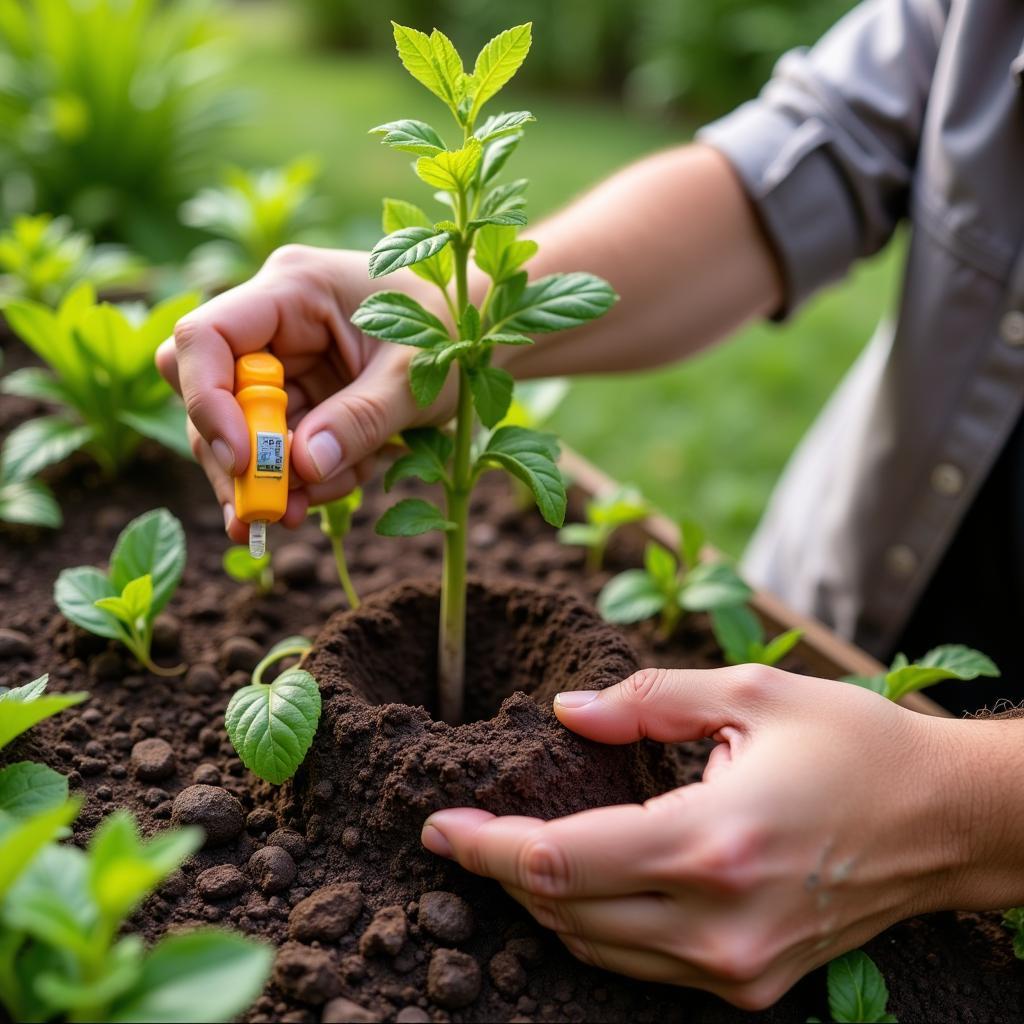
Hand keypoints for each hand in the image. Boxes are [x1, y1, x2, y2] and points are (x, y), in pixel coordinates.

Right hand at [156, 245, 447, 542]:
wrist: (482, 337)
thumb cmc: (454, 335)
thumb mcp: (417, 378)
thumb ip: (361, 419)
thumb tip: (302, 467)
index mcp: (294, 289)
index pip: (206, 338)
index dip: (207, 400)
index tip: (242, 461)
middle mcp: (274, 323)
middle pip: (211, 395)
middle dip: (235, 461)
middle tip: (262, 514)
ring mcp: (285, 364)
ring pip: (239, 433)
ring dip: (271, 481)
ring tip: (309, 511)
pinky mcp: (300, 398)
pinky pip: (280, 449)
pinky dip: (304, 478)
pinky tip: (341, 484)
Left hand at [420, 665, 970, 1009]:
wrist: (944, 822)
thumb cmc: (854, 746)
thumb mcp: (751, 695)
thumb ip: (649, 698)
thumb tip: (570, 710)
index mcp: (713, 844)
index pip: (562, 860)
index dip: (486, 846)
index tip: (439, 824)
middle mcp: (718, 924)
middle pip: (565, 910)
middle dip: (501, 871)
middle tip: (465, 830)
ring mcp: (735, 968)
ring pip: (595, 947)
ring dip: (542, 899)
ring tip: (510, 851)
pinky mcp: (750, 984)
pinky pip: (639, 961)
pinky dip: (593, 923)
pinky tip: (580, 880)